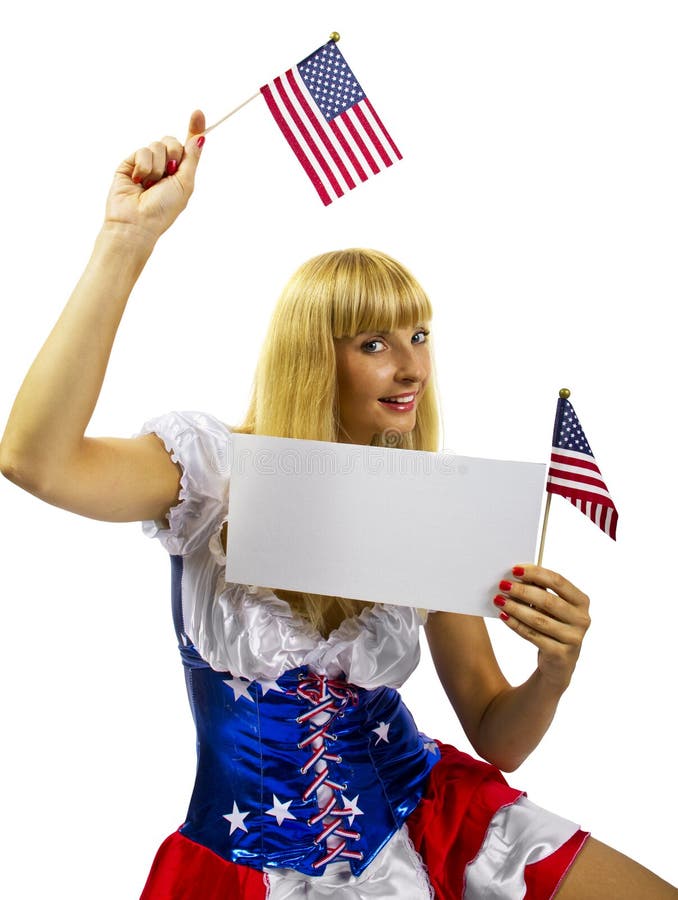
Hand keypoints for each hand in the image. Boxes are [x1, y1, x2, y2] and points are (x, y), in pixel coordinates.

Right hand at [104, 109, 205, 240]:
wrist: (136, 221)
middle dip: (173, 154)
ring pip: (158, 145)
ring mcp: (146, 164)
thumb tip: (201, 138)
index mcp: (180, 173)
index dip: (194, 130)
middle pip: (173, 141)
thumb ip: (191, 159)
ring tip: (150, 184)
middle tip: (168, 173)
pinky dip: (144, 166)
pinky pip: (143, 150)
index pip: (187, 147)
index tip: (198, 113)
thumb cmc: (163, 209)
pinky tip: (139, 181)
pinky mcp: (130, 163)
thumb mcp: (184, 184)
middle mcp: (164, 167)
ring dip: (158, 166)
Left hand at [493, 565, 590, 690]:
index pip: (558, 581)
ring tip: (499, 600)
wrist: (559, 663)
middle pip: (548, 600)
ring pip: (538, 619)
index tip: (515, 569)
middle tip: (502, 585)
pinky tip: (504, 616)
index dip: (535, 573)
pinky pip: (533, 636)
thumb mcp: (552, 608)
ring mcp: (573, 638)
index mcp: (581, 601)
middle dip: (522, 591)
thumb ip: (541, 590)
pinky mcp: (560, 654)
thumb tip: (517, 574)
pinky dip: (515, 624)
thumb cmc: (553, 626)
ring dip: (515, 608)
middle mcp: (581, 619)